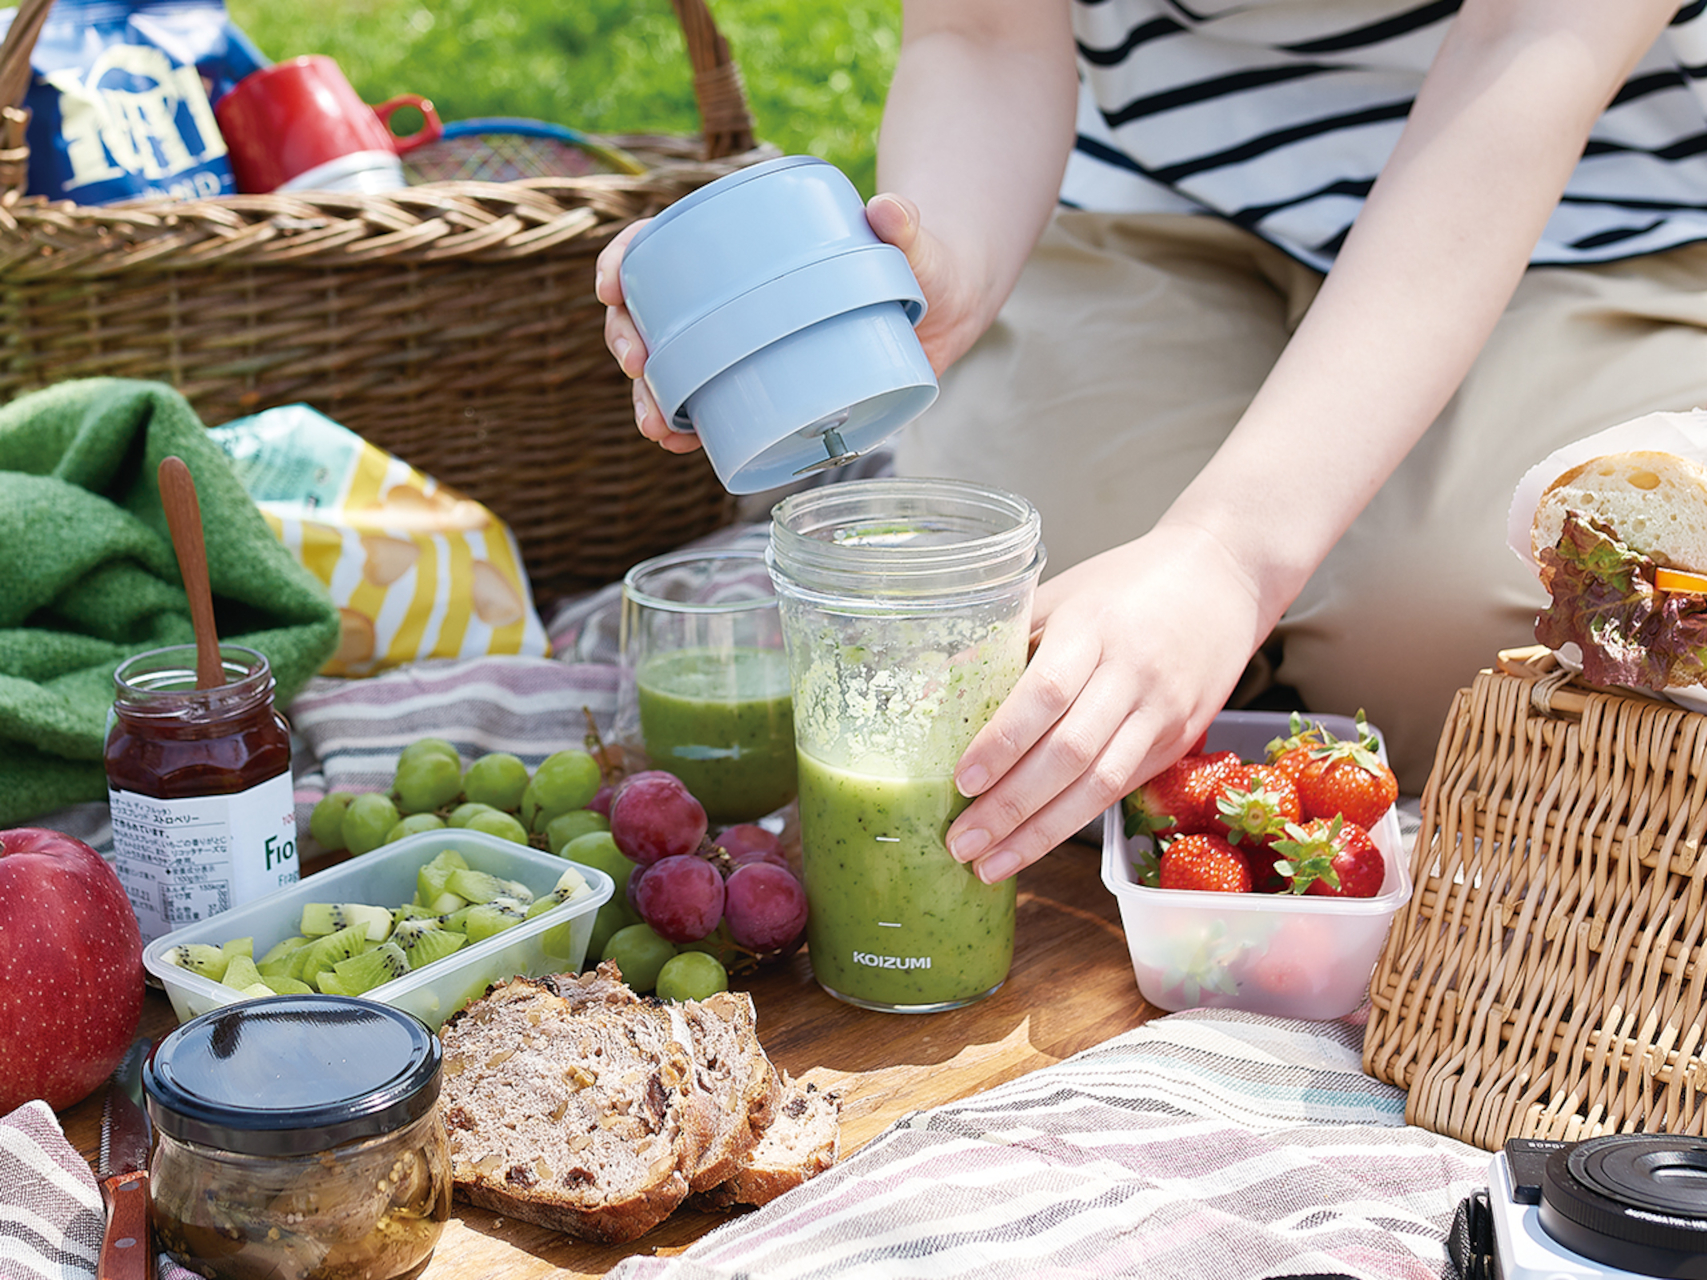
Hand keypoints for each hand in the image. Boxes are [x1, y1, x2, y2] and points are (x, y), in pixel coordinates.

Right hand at [594, 192, 983, 450]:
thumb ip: (907, 227)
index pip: (662, 244)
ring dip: (650, 397)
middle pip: (651, 311)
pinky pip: (710, 405)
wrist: (947, 307)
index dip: (624, 261)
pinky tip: (678, 443)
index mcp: (745, 243)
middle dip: (628, 338)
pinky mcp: (766, 383)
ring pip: (672, 367)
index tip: (612, 285)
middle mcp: (732, 293)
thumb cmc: (923, 262)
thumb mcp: (916, 244)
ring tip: (659, 426)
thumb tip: (889, 210)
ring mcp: (744, 341)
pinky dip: (687, 426)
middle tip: (639, 367)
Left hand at [945, 522, 1266, 882]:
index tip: (961, 780)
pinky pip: (1120, 789)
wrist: (1223, 578)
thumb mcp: (1060, 595)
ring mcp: (1161, 712)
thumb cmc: (1126, 584)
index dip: (1003, 742)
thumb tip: (932, 696)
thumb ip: (1004, 643)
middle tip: (961, 842)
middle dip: (1011, 807)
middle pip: (1069, 753)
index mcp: (1092, 628)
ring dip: (1040, 833)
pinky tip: (1034, 843)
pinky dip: (1074, 822)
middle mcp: (1132, 674)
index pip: (1046, 693)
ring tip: (990, 865)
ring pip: (1099, 786)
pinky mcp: (1178, 741)